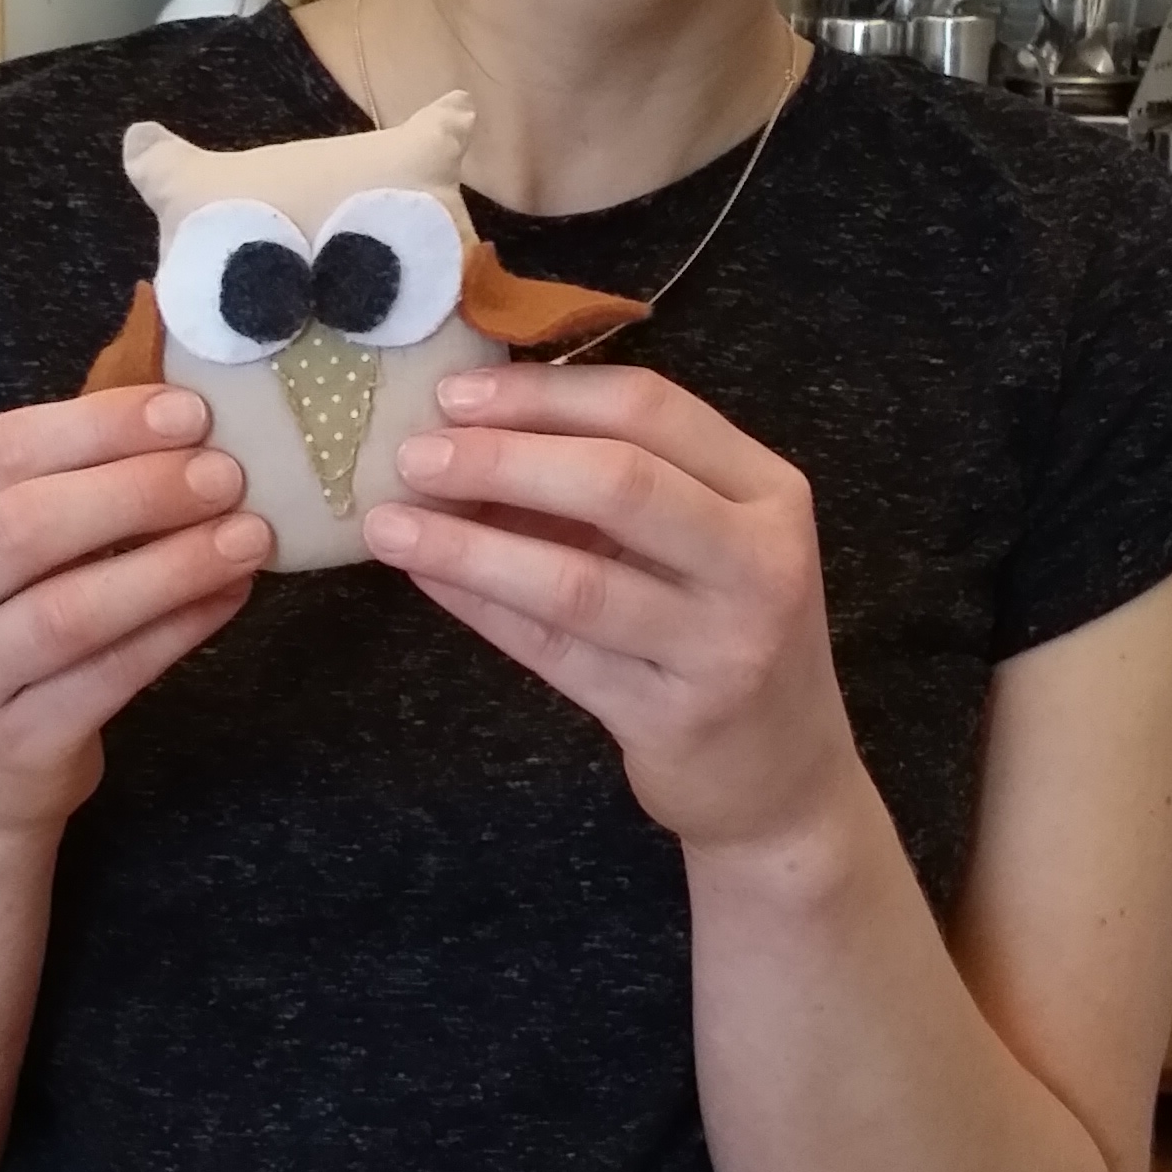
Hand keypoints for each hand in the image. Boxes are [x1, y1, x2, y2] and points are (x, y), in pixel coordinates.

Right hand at [0, 385, 267, 838]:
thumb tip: (190, 426)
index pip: (0, 451)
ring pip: (69, 611)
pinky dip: (178, 630)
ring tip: (248, 537)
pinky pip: (109, 677)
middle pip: (26, 526)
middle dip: (138, 492)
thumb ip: (67, 481)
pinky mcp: (13, 745)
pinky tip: (230, 596)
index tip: (190, 412)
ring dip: (171, 566)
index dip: (100, 427)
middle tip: (226, 475)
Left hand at [361, 364, 863, 854]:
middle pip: (619, 484)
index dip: (542, 395)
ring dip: (469, 546)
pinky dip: (482, 608)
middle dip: (502, 461)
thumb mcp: (707, 541)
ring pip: (577, 582)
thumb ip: (618, 482)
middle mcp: (760, 562)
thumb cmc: (727, 631)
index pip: (649, 410)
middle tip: (412, 457)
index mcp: (768, 491)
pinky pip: (556, 652)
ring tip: (387, 525)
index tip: (453, 394)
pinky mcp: (672, 719)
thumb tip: (473, 428)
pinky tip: (426, 578)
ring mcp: (722, 646)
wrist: (785, 777)